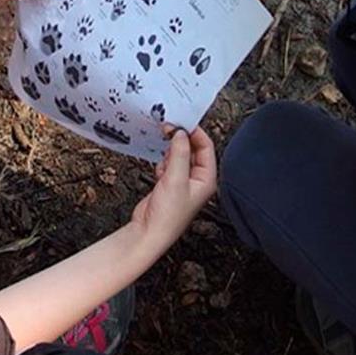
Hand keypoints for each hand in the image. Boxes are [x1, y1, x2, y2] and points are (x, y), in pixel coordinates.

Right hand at [132, 127, 217, 247]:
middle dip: (180, 141)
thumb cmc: (167, 216)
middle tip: (168, 129)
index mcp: (207, 179)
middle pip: (193, 149)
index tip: (181, 122)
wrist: (148, 232)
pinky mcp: (169, 184)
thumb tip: (181, 133)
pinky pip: (168, 164)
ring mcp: (182, 182)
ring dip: (170, 153)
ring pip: (179, 156)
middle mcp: (197, 180)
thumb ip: (179, 153)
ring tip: (164, 159)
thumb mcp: (175, 178)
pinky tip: (158, 172)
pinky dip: (162, 164)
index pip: (206, 147)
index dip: (195, 133)